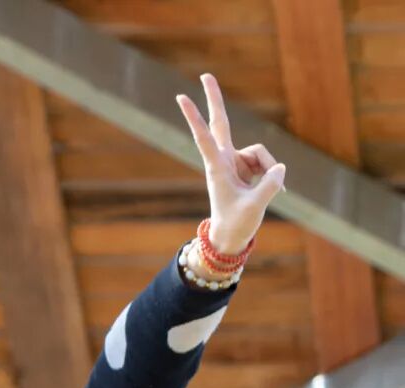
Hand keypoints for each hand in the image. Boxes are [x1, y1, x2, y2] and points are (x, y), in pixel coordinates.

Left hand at [176, 73, 285, 254]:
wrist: (231, 237)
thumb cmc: (237, 224)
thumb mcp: (256, 206)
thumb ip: (270, 184)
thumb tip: (280, 168)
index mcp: (217, 168)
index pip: (204, 137)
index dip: (194, 116)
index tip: (182, 97)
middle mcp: (224, 160)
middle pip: (220, 122)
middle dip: (215, 99)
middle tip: (205, 74)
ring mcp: (235, 162)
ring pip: (261, 154)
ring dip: (268, 172)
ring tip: (264, 194)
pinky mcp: (245, 166)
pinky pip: (267, 163)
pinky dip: (272, 176)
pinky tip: (272, 191)